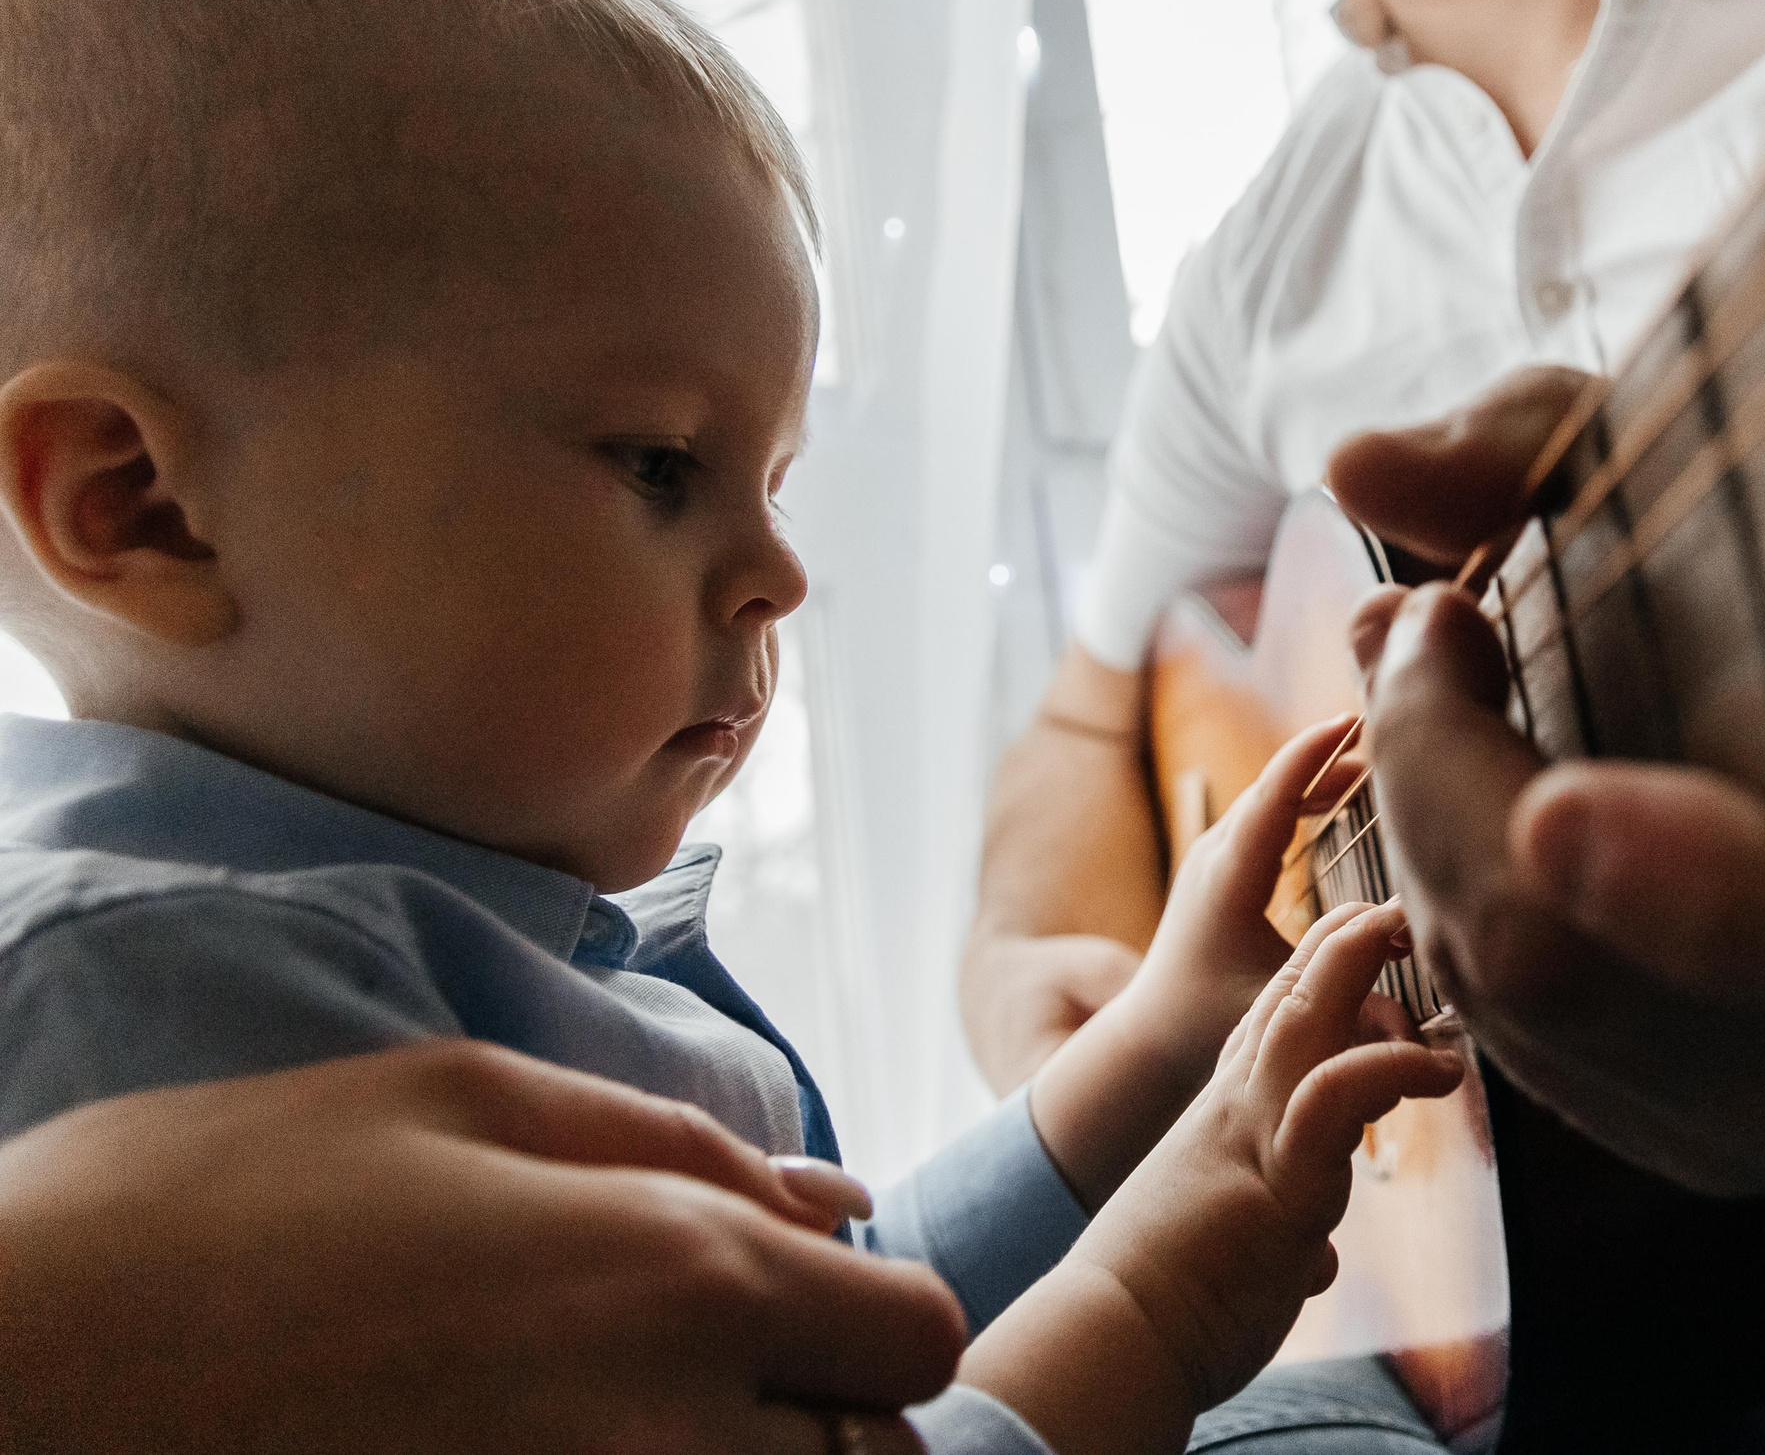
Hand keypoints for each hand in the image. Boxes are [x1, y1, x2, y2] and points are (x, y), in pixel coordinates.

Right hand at [0, 1041, 964, 1454]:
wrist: (6, 1378)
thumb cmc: (214, 1210)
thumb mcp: (453, 1102)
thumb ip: (673, 1150)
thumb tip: (833, 1199)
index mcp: (674, 1276)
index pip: (914, 1334)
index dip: (869, 1319)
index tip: (792, 1310)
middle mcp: (664, 1435)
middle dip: (825, 1420)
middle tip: (720, 1388)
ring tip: (626, 1425)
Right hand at [966, 902, 1465, 1454]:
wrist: (1111, 1339)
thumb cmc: (1167, 1305)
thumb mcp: (1233, 1247)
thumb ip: (1276, 1235)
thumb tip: (1314, 1262)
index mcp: (1221, 1121)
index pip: (1268, 1024)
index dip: (1311, 973)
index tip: (1354, 935)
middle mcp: (1233, 1113)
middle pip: (1285, 999)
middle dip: (1337, 944)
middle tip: (1391, 909)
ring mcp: (1252, 1139)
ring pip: (1304, 1023)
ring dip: (1355, 972)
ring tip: (1412, 940)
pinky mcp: (1277, 1183)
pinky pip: (1333, 1098)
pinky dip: (1386, 1068)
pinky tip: (1437, 1067)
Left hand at [1029, 716, 1363, 1209]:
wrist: (1149, 1033)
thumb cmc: (1208, 1024)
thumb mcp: (1282, 1011)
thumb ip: (1348, 1003)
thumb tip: (1417, 1006)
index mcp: (1228, 880)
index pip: (1271, 799)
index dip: (1311, 756)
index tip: (1351, 721)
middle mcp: (1215, 856)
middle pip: (1273, 785)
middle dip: (1325, 752)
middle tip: (1383, 725)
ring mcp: (1213, 857)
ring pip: (1269, 795)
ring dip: (1316, 772)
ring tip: (1371, 753)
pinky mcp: (1220, 866)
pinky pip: (1265, 812)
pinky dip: (1303, 793)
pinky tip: (1341, 791)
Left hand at [1330, 368, 1764, 1194]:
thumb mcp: (1735, 463)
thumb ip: (1549, 449)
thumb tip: (1358, 464)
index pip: (1736, 923)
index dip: (1575, 824)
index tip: (1460, 635)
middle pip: (1548, 958)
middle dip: (1431, 770)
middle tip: (1423, 625)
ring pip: (1502, 1007)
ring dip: (1426, 830)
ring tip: (1444, 682)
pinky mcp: (1704, 1146)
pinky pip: (1510, 1046)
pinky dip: (1458, 906)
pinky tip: (1477, 795)